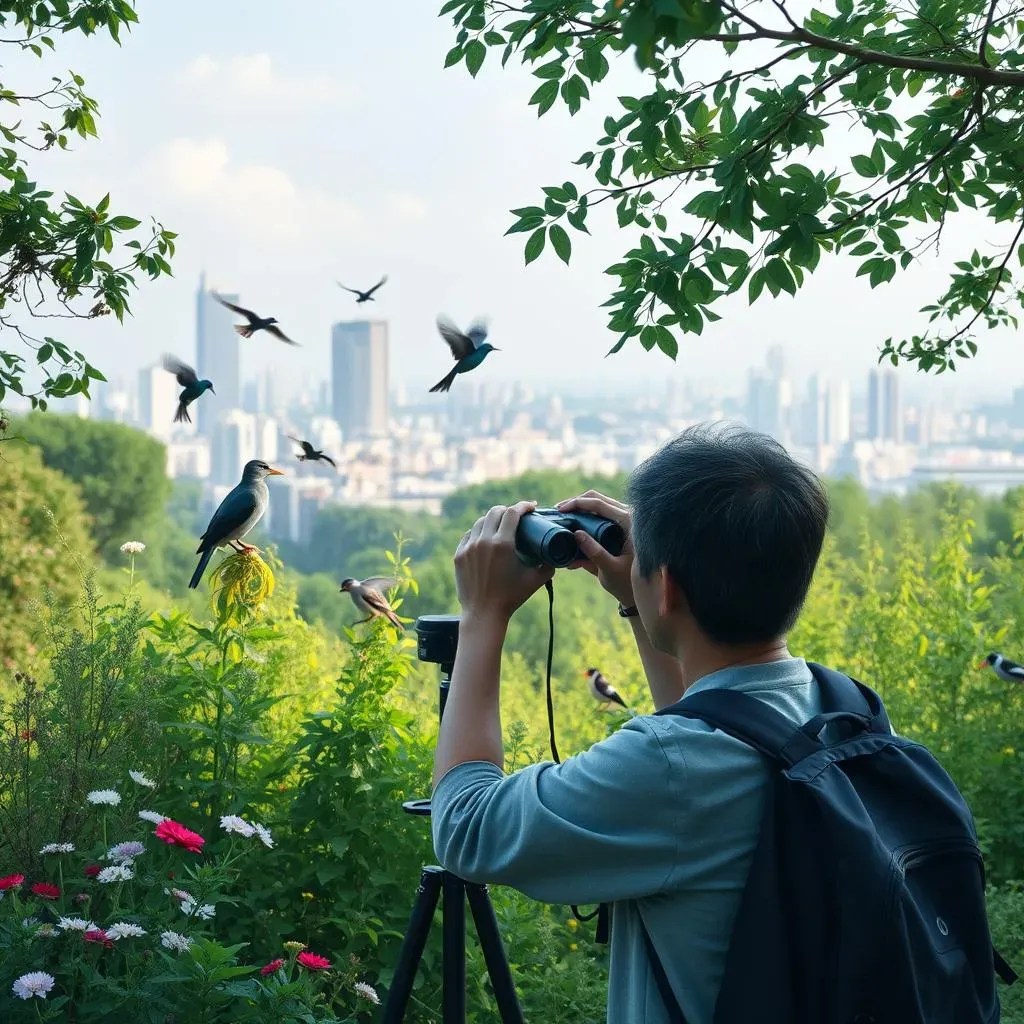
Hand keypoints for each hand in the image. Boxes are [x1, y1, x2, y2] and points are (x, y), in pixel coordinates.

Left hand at [454, 501, 554, 622]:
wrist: (483, 614)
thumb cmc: (512, 597)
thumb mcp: (535, 580)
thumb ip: (549, 565)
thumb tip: (556, 555)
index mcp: (502, 544)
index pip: (512, 513)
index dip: (523, 506)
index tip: (531, 506)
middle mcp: (483, 542)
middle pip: (495, 512)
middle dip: (508, 510)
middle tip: (517, 515)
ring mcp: (468, 548)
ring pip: (480, 522)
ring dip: (493, 519)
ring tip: (501, 525)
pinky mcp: (459, 556)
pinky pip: (469, 535)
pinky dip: (479, 532)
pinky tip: (485, 536)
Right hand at [556, 490, 634, 607]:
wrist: (642, 592)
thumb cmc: (627, 582)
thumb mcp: (609, 569)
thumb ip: (594, 553)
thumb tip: (576, 534)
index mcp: (630, 522)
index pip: (599, 504)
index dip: (577, 503)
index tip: (560, 509)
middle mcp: (629, 516)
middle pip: (598, 499)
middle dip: (576, 502)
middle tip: (558, 510)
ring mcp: (626, 520)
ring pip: (599, 504)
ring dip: (581, 508)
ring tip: (563, 515)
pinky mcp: (621, 526)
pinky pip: (602, 515)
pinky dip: (587, 517)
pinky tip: (574, 523)